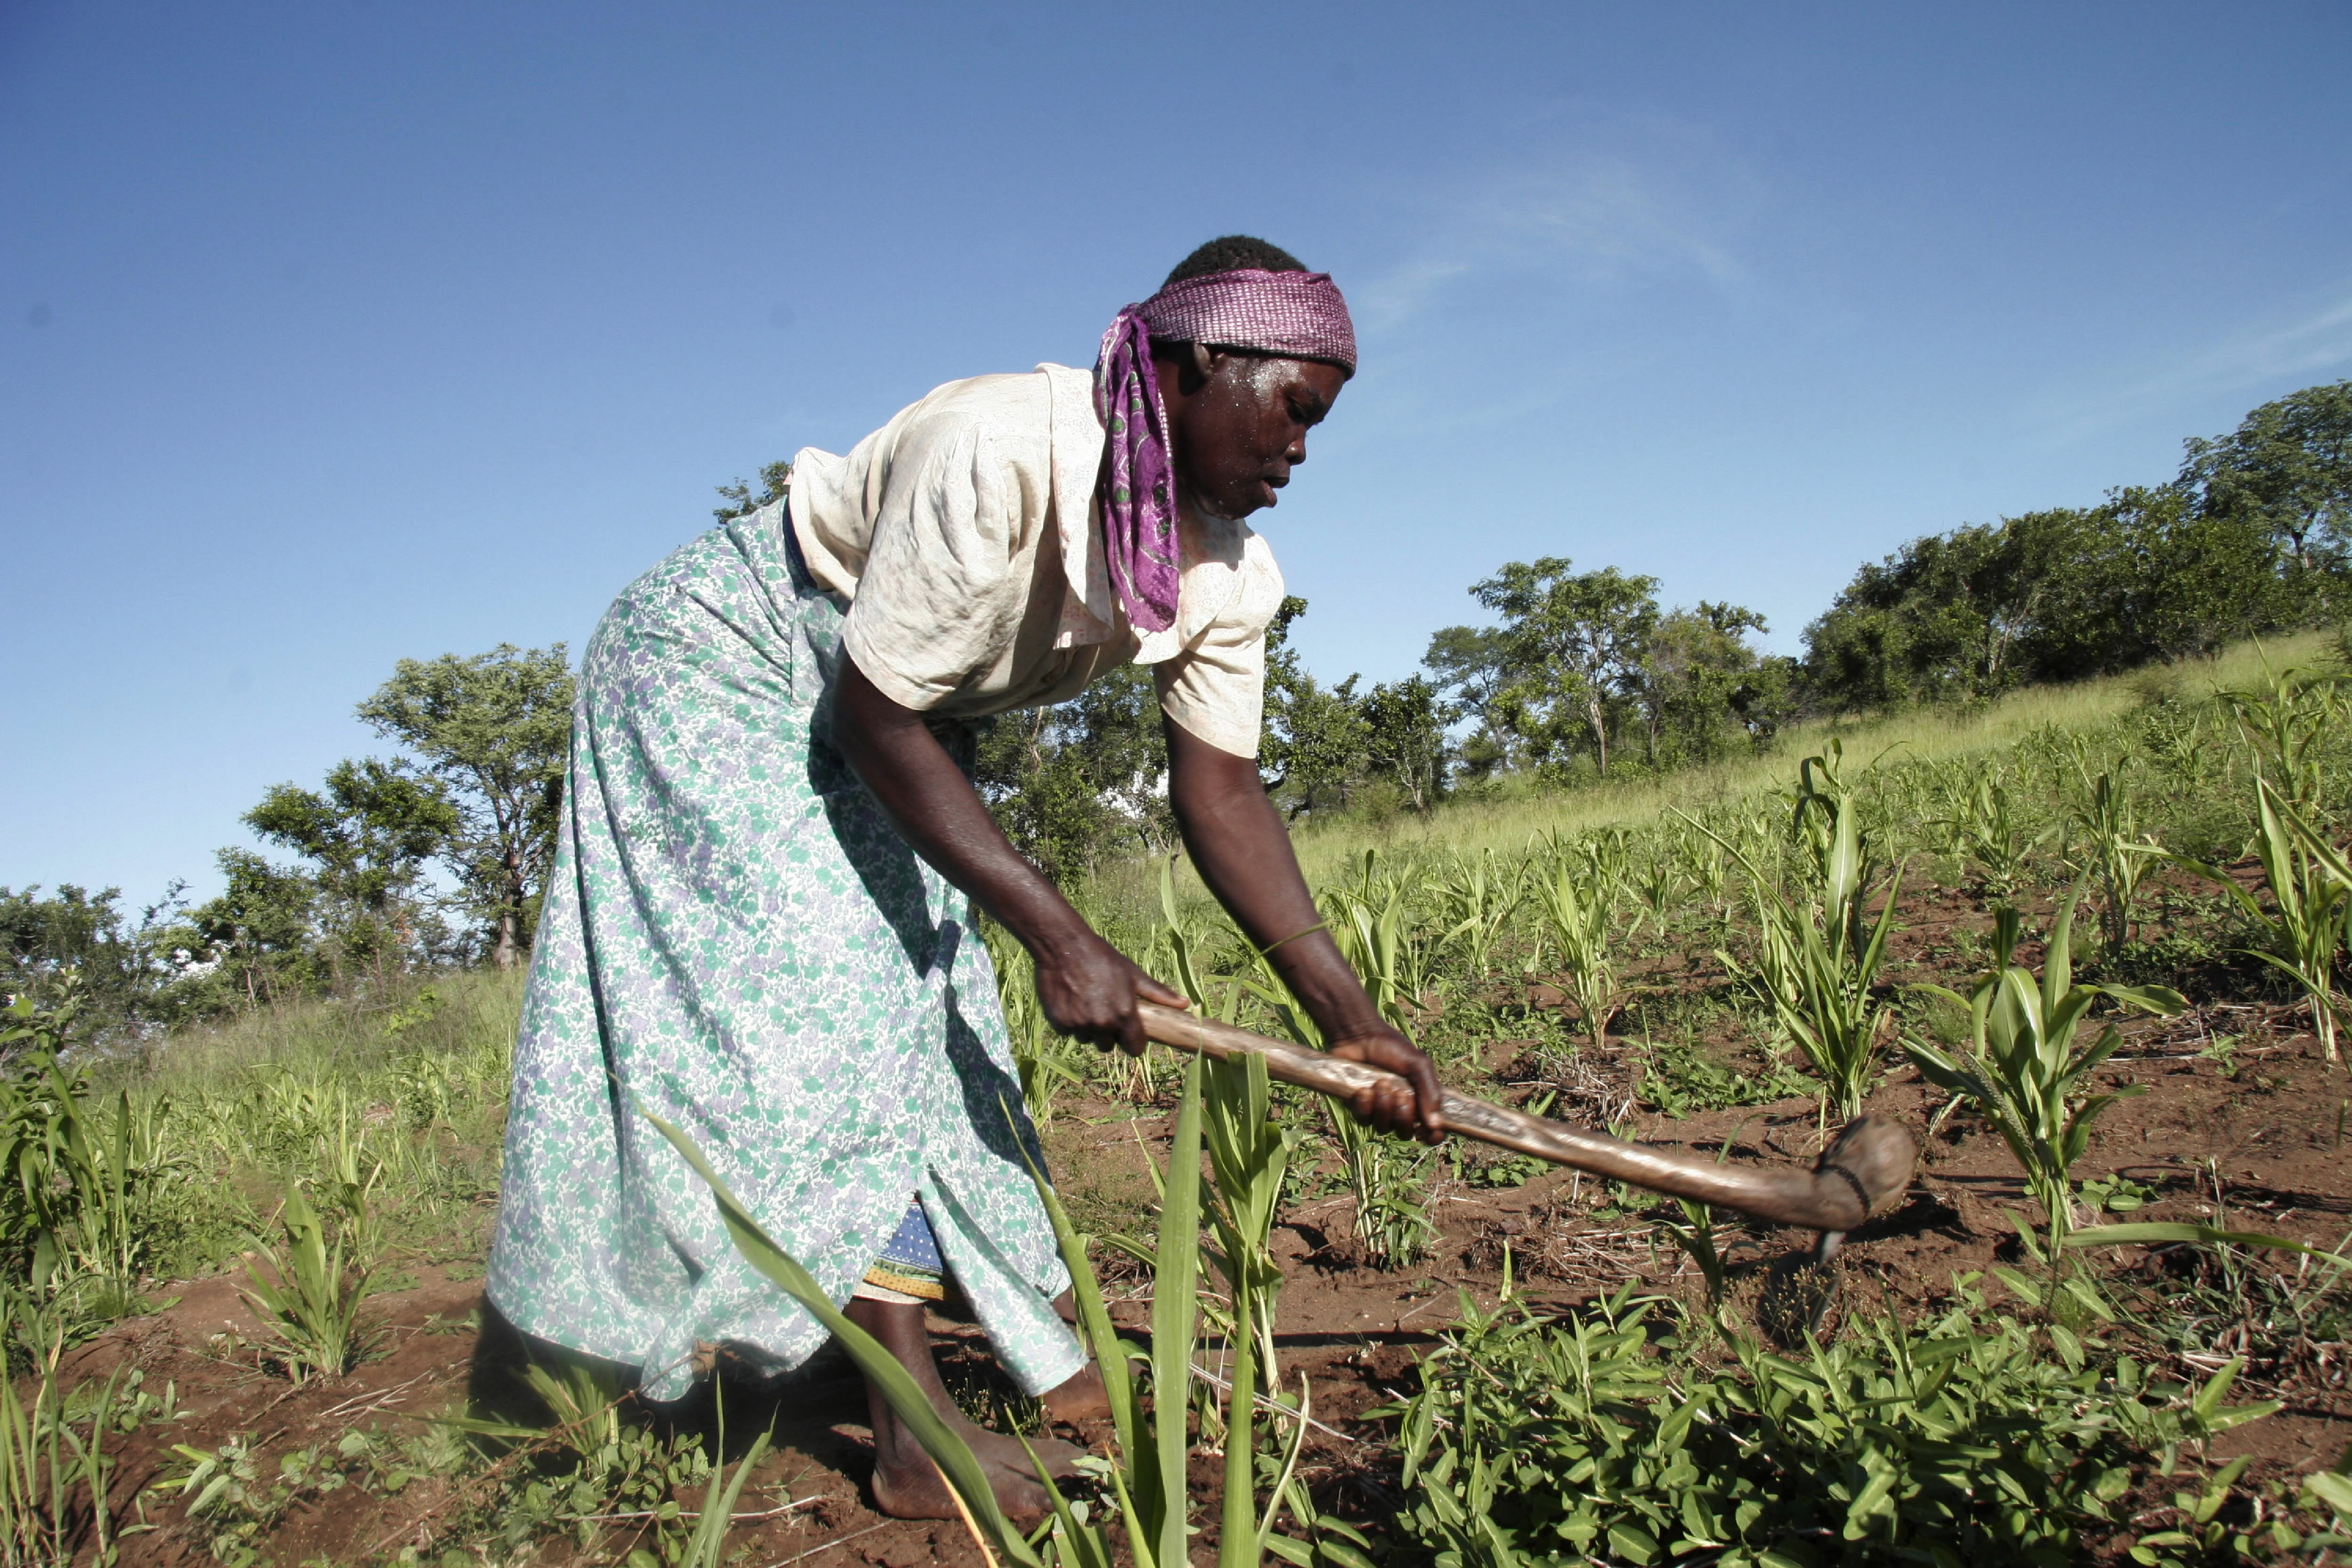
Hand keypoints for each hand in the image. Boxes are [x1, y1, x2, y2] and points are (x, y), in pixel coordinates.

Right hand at [1033, 931, 1187, 1055]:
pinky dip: (1069, 1022)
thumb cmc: (1102, 957)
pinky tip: (1071, 1001)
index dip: (1132, 1041)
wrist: (1064, 946)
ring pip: (1087, 1039)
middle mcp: (1102, 1024)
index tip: (1128, 1032)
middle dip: (1108, 1033)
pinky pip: (1068, 1032)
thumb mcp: (1132, 974)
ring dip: (1088, 1028)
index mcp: (1124, 1014)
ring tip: (1086, 1002)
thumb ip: (1158, 994)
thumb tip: (1185, 1004)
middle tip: (1103, 1010)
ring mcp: (1079, 1025)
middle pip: (1108, 1045)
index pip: (1134, 1048)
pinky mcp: (1059, 1023)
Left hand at [1325, 1025, 1445, 1142]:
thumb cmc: (1393, 1048)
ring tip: (1381, 1084)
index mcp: (1419, 1100)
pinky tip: (1364, 1089)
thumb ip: (1429, 1091)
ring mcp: (1378, 1110)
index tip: (1430, 1132)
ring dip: (1384, 1107)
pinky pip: (1363, 1120)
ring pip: (1383, 1128)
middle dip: (1404, 1116)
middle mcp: (1399, 1109)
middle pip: (1405, 1133)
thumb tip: (1436, 1123)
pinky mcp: (1358, 1107)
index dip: (1432, 1136)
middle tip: (1400, 1093)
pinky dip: (1365, 1106)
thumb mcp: (1418, 1065)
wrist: (1360, 1036)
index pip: (1430, 1130)